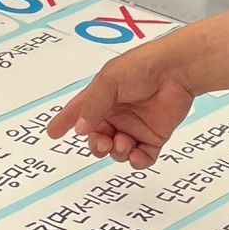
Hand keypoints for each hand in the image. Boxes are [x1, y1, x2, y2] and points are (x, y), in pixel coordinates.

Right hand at [47, 36, 198, 168]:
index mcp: (102, 96)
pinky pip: (141, 158)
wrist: (175, 71)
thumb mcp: (109, 81)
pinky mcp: (154, 137)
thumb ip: (93, 105)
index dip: (65, 121)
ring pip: (117, 151)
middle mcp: (116, 113)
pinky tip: (136, 154)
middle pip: (97, 138)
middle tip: (102, 142)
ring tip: (124, 142)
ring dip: (116, 151)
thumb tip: (81, 129)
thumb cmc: (141, 68)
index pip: (79, 111)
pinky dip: (136, 161)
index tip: (52, 133)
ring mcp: (135, 126)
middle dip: (96, 145)